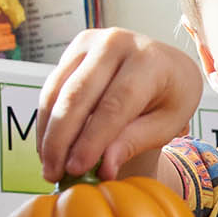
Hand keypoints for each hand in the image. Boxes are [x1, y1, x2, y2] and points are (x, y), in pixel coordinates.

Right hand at [37, 27, 206, 181]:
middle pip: (78, 95)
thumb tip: (105, 168)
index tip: (77, 169)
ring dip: (48, 133)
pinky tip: (48, 148)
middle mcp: (117, 43)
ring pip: (58, 91)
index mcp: (149, 60)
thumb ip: (135, 141)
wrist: (167, 66)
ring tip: (49, 167)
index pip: (115, 104)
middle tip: (54, 174)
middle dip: (61, 139)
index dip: (92, 139)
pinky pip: (52, 88)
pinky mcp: (74, 49)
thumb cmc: (170, 97)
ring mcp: (92, 42)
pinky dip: (47, 120)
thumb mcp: (166, 123)